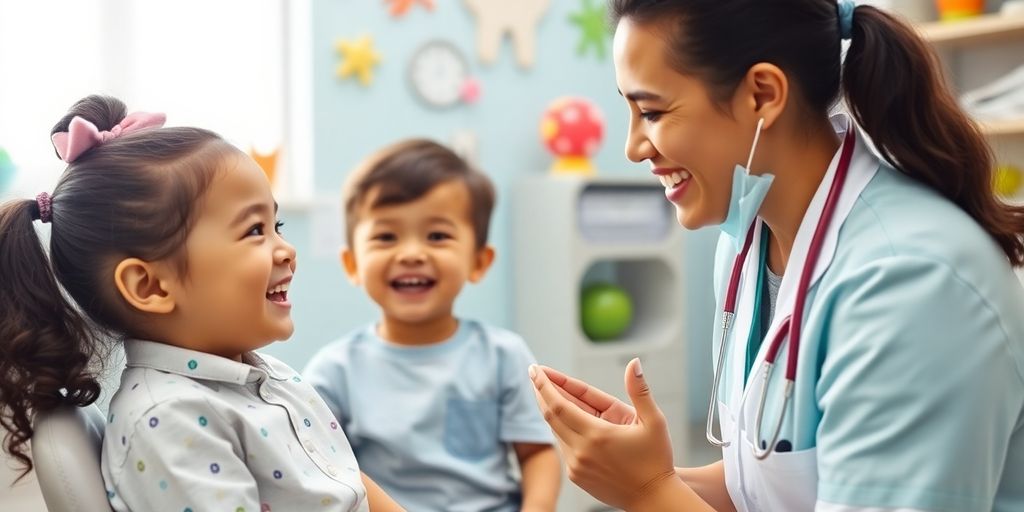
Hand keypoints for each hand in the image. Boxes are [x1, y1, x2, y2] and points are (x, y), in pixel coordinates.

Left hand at [530, 359, 676, 510]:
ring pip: (555, 432)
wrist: (653, 499)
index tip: (535, 369)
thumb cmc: (656, 459)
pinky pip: (563, 447)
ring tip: (546, 392)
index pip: (559, 404)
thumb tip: (634, 363)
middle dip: (540, 392)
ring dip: (549, 411)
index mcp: (597, 435)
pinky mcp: (576, 476)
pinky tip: (562, 418)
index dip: (544, 385)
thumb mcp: (654, 422)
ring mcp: (576, 466)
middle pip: (550, 416)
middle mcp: (581, 451)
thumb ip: (640, 390)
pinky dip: (560, 429)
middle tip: (533, 374)